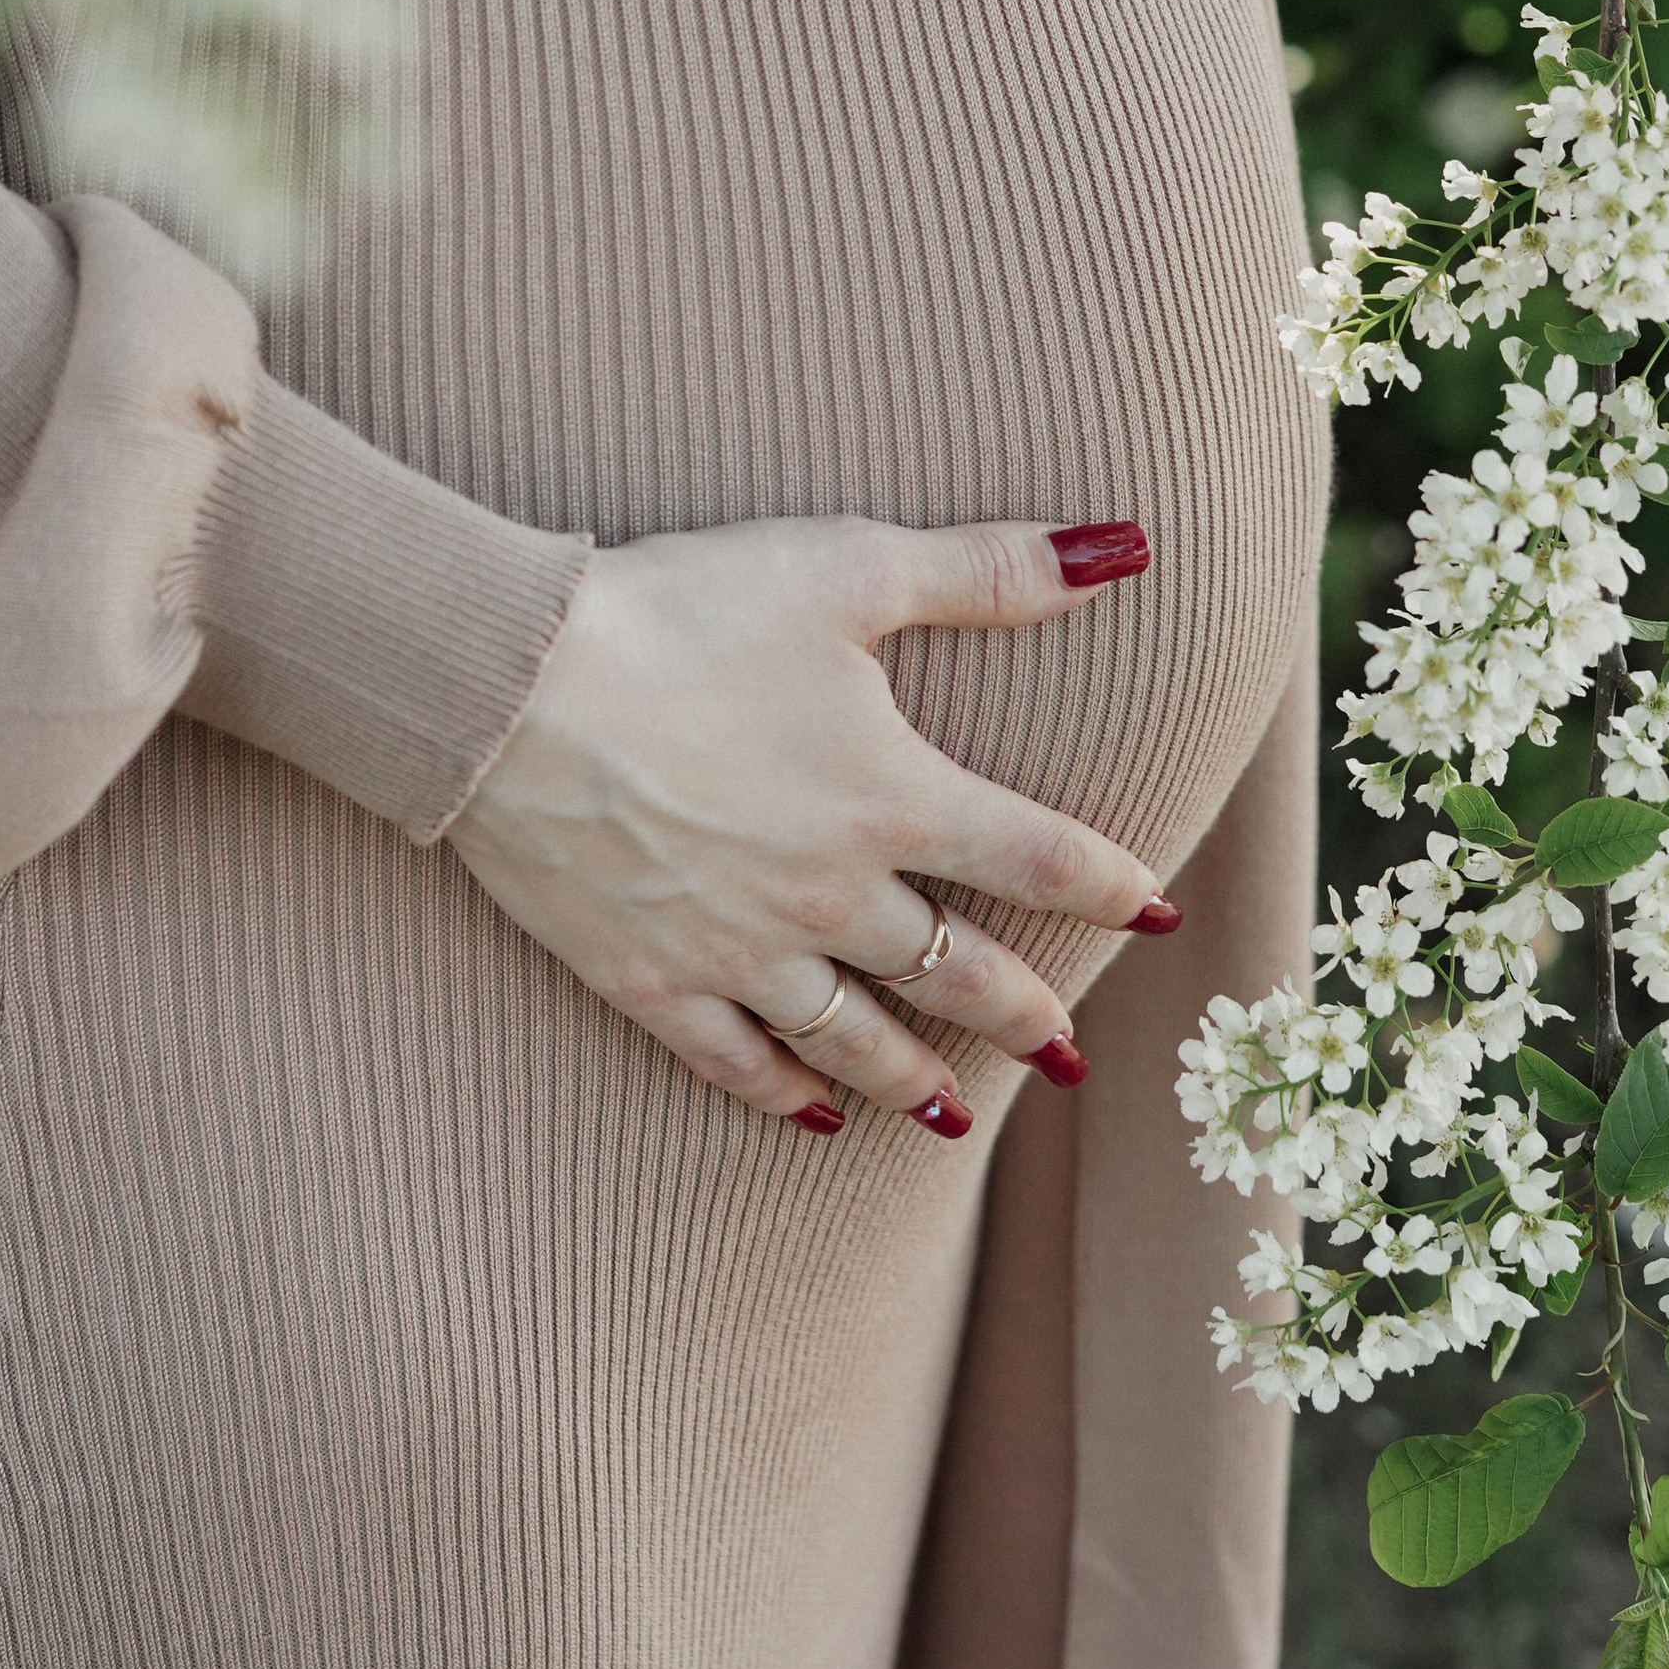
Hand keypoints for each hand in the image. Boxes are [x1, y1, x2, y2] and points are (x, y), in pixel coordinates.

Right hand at [445, 514, 1177, 1134]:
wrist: (507, 686)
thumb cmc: (679, 611)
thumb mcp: (848, 567)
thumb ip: (990, 568)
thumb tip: (1126, 550)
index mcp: (894, 798)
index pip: (1040, 858)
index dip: (1113, 888)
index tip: (1161, 917)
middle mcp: (832, 896)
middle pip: (956, 970)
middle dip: (1022, 1013)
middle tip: (1067, 1055)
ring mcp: (740, 950)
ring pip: (855, 1037)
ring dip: (916, 1076)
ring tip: (956, 1112)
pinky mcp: (648, 978)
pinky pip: (735, 1062)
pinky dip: (782, 1096)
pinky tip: (812, 1118)